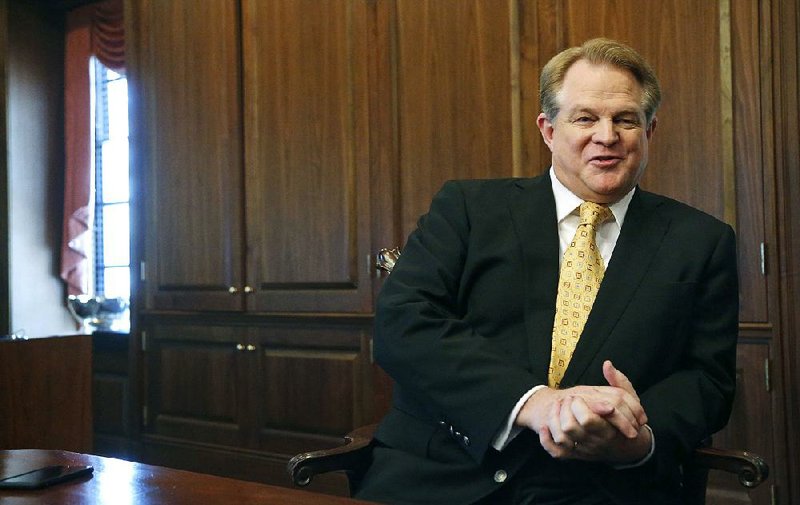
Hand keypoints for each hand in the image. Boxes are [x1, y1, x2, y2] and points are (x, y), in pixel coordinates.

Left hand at [516, 360, 649, 462]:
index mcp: (609, 430)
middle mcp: (595, 442)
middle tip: (567, 401)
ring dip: (554, 420)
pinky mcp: (574, 455)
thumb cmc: (628, 421)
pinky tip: (545, 427)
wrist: (627, 447)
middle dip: (564, 410)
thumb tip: (607, 364)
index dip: (579, 406)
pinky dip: (547, 440)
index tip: (577, 397)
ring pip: (561, 438)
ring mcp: (583, 450)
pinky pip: (556, 452)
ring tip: (558, 408)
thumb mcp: (629, 401)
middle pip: (570, 428)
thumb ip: (620, 383)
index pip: (587, 420)